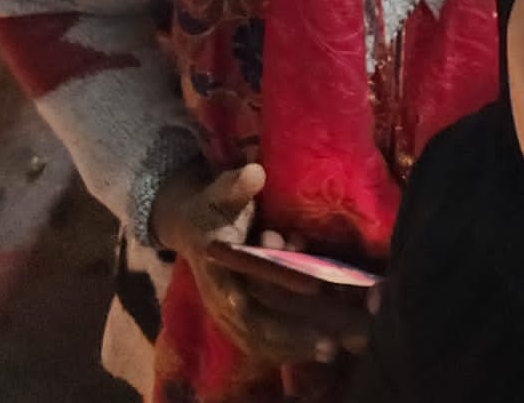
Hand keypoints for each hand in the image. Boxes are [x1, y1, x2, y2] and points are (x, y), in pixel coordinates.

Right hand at [151, 165, 369, 367]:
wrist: (192, 227)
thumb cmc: (212, 206)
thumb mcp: (220, 191)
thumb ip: (236, 185)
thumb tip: (254, 173)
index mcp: (215, 262)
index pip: (241, 280)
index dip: (271, 285)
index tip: (308, 287)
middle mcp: (219, 294)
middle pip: (255, 321)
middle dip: (292, 331)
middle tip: (329, 338)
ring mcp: (226, 312)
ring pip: (260, 338)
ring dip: (294, 345)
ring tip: (331, 349)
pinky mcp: (236, 320)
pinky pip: (261, 342)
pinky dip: (286, 349)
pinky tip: (316, 350)